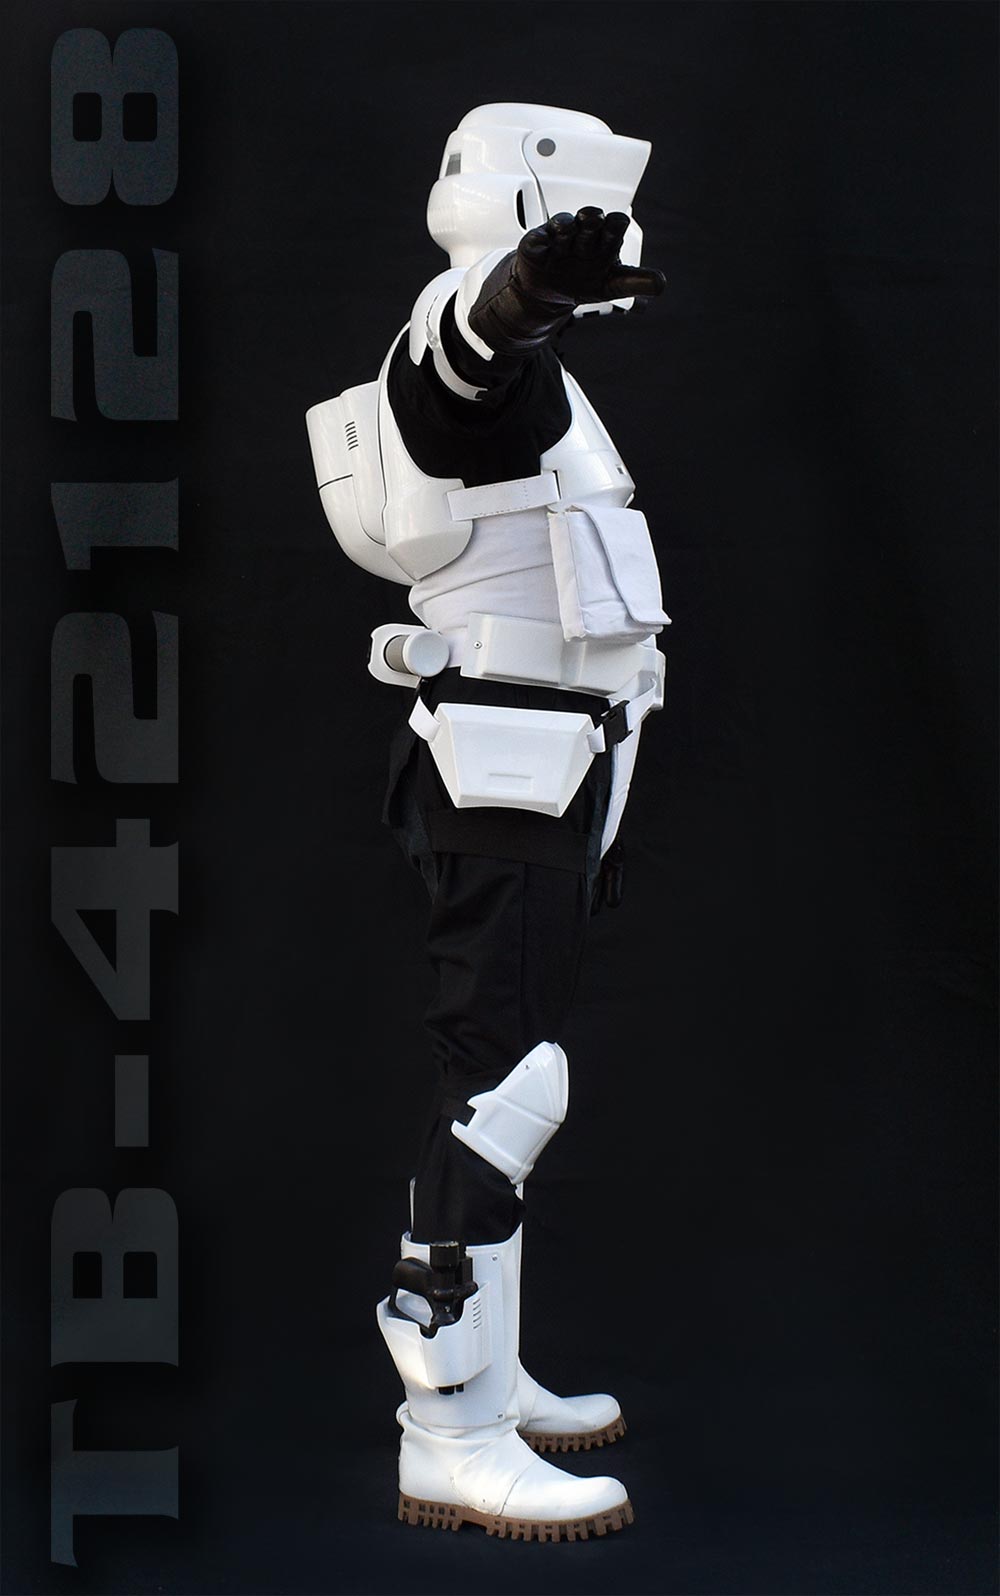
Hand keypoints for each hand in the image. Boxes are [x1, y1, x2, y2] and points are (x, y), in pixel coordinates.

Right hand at [513, 208, 664, 307]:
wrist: (549, 295)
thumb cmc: (584, 281)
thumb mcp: (613, 285)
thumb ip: (637, 282)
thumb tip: (661, 284)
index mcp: (605, 239)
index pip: (616, 223)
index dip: (615, 226)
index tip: (612, 235)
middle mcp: (584, 234)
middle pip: (591, 218)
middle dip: (592, 219)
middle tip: (592, 223)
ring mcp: (560, 238)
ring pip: (564, 224)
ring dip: (566, 226)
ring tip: (566, 232)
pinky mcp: (536, 245)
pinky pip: (536, 239)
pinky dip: (540, 241)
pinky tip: (544, 246)